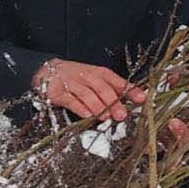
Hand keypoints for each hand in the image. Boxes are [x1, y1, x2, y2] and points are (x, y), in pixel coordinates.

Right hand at [31, 58, 147, 125]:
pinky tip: (86, 115)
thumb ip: (112, 91)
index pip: (117, 81)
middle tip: (121, 115)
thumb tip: (134, 101)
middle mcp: (86, 76)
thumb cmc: (76, 78)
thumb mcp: (95, 80)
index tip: (141, 99)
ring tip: (105, 117)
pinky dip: (79, 107)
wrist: (46, 70)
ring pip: (87, 94)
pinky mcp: (57, 92)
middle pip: (102, 88)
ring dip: (97, 106)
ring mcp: (71, 84)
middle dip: (113, 102)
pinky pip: (70, 100)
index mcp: (99, 73)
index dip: (130, 90)